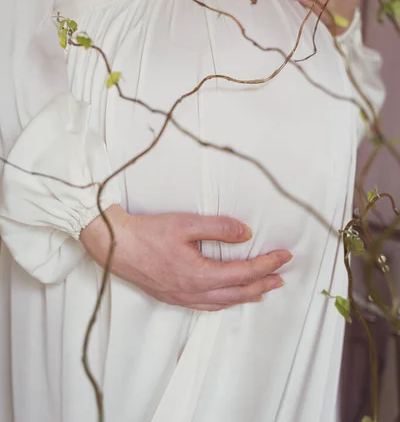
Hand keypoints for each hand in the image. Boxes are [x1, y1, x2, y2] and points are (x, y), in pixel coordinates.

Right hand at [81, 205, 291, 310]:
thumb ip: (219, 228)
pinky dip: (225, 301)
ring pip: (223, 302)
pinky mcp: (172, 297)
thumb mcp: (186, 224)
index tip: (284, 256)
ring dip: (246, 295)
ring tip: (263, 289)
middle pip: (238, 292)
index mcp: (200, 275)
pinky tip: (227, 297)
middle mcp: (194, 292)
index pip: (244, 273)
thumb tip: (245, 233)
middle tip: (281, 276)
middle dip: (263, 284)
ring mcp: (182, 298)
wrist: (114, 245)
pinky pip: (207, 305)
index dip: (267, 264)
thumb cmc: (148, 233)